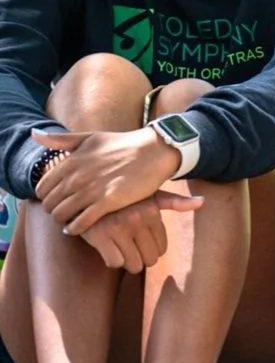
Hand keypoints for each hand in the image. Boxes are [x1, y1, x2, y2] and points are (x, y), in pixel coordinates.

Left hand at [33, 126, 181, 235]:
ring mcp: (92, 189)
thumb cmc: (122, 144)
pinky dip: (76, 228)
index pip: (42, 187)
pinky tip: (79, 228)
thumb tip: (34, 134)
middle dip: (53, 210)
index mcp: (71, 161)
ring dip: (63, 221)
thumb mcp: (89, 138)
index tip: (56, 199)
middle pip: (50, 203)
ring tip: (70, 221)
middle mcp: (78, 176)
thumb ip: (61, 139)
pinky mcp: (108, 201)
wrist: (153, 151)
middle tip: (63, 213)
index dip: (46, 197)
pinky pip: (82, 222)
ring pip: (63, 214)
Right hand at [76, 191, 204, 272]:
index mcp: (152, 211)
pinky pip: (114, 263)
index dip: (152, 250)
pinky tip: (108, 248)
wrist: (85, 190)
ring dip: (127, 262)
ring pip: (133, 265)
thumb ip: (175, 202)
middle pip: (150, 260)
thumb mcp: (149, 194)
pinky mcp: (100, 236)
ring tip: (120, 250)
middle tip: (131, 250)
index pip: (162, 248)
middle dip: (141, 259)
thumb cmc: (123, 196)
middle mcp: (138, 219)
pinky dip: (112, 260)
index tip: (141, 242)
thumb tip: (202, 202)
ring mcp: (119, 228)